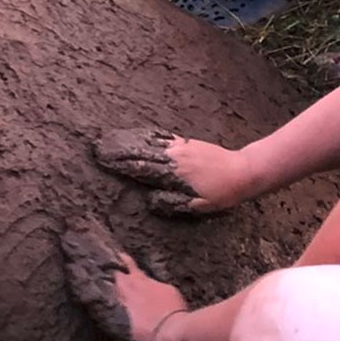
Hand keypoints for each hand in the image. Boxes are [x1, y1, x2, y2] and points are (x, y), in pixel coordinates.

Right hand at [93, 127, 252, 218]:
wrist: (242, 172)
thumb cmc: (220, 194)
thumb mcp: (197, 206)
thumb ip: (171, 203)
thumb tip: (148, 200)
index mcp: (173, 174)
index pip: (140, 167)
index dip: (120, 163)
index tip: (102, 159)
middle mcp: (173, 157)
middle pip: (140, 151)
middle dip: (118, 149)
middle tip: (97, 146)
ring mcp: (179, 148)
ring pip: (148, 142)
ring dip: (128, 140)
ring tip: (110, 138)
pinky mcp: (186, 142)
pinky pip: (162, 137)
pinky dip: (146, 135)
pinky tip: (136, 134)